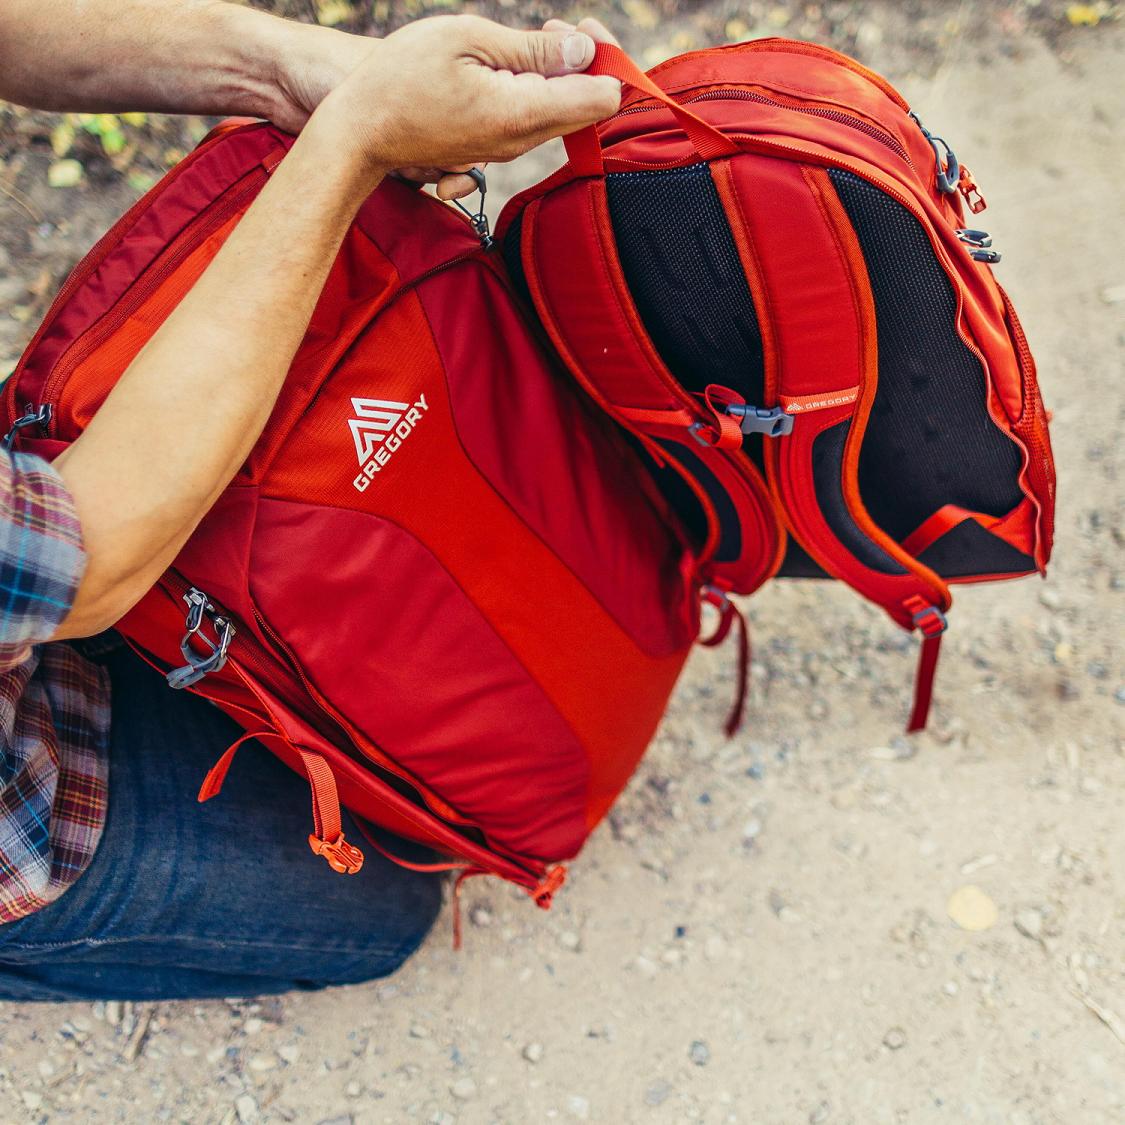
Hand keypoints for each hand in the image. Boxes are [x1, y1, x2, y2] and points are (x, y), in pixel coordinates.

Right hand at [312, 15, 620, 182]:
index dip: (603, 59)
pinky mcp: (496, 150)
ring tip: (524, 45)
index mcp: (521, 114)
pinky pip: (534, 121)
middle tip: (554, 29)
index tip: (580, 31)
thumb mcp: (467, 39)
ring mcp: (510, 150)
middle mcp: (523, 142)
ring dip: (557, 75)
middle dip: (583, 64)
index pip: (601, 98)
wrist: (362, 129)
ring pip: (561, 114)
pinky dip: (534, 91)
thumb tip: (585, 52)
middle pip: (589, 109)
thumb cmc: (403, 76)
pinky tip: (508, 70)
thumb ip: (532, 49)